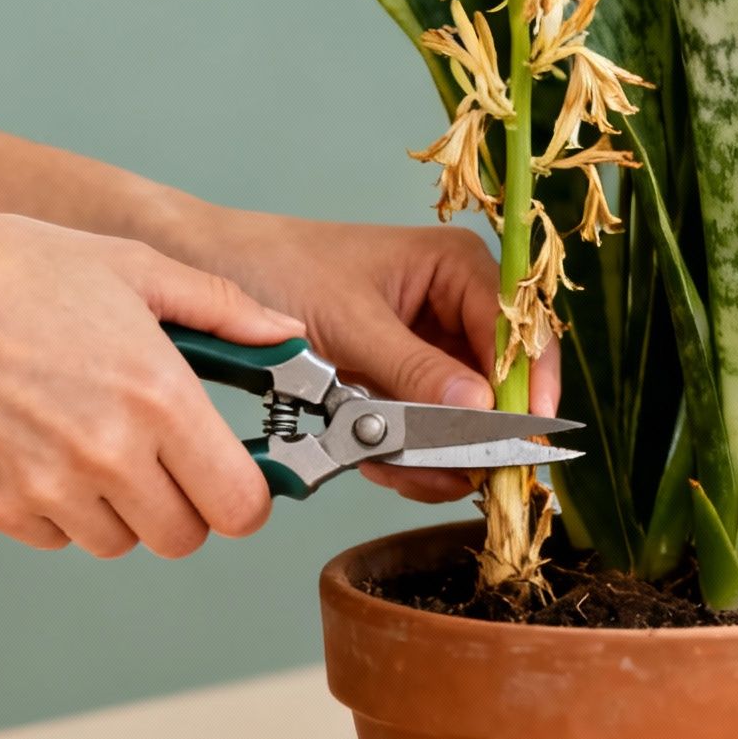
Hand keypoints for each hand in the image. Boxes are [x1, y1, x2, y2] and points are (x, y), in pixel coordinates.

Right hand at [0, 205, 303, 556]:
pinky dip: (58, 509)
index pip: (241, 504)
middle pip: (184, 537)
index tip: (231, 474)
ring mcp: (49, 487)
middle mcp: (109, 453)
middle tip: (157, 455)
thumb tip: (284, 336)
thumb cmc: (2, 268)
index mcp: (157, 395)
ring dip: (118, 508)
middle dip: (182, 503)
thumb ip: (220, 308)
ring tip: (87, 437)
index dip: (244, 494)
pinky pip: (56, 538)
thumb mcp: (127, 265)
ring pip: (120, 542)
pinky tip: (38, 446)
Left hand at [176, 207, 561, 503]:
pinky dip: (407, 460)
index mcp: (458, 266)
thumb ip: (415, 369)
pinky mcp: (401, 390)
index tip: (519, 438)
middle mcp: (456, 308)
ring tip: (393, 466)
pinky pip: (427, 436)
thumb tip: (479, 409)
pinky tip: (379, 465)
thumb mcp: (348, 321)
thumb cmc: (275, 267)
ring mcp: (430, 354)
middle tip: (450, 472)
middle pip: (500, 384)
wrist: (211, 273)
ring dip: (434, 455)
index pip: (520, 331)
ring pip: (465, 422)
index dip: (527, 386)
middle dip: (472, 434)